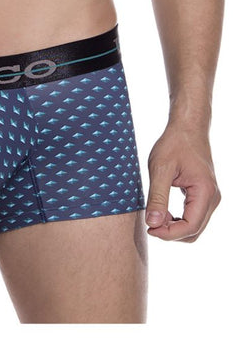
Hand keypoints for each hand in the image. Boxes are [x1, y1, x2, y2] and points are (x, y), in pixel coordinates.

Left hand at [145, 123, 220, 241]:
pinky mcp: (204, 195)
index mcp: (204, 192)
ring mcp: (210, 197)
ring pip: (194, 226)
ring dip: (175, 227)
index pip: (190, 226)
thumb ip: (157, 197)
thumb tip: (152, 223)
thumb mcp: (160, 168)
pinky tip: (163, 211)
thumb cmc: (174, 143)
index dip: (169, 234)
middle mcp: (212, 198)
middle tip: (149, 224)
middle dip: (171, 233)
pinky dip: (178, 220)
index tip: (149, 229)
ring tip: (155, 216)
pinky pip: (194, 216)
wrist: (188, 127)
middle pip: (194, 230)